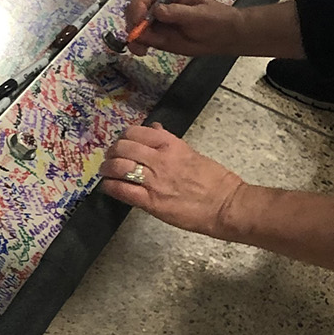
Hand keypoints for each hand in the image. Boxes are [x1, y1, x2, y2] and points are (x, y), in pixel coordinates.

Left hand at [99, 123, 241, 234]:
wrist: (227, 206)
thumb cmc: (216, 181)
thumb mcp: (193, 153)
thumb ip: (169, 142)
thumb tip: (153, 128)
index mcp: (172, 145)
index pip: (136, 132)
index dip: (124, 137)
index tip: (122, 143)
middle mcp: (160, 160)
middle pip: (122, 148)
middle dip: (111, 152)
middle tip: (110, 158)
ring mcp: (154, 181)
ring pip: (118, 167)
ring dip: (107, 168)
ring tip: (106, 172)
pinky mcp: (150, 202)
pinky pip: (121, 190)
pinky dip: (109, 187)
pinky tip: (108, 187)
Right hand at [121, 0, 242, 55]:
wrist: (226, 37)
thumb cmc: (216, 19)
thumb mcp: (200, 14)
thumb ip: (178, 12)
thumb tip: (156, 11)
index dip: (138, 4)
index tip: (139, 19)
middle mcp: (157, 5)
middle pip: (134, 9)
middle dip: (133, 22)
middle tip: (137, 37)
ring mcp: (156, 21)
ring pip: (134, 26)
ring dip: (133, 37)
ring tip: (141, 49)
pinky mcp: (156, 36)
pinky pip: (140, 39)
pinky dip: (136, 45)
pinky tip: (141, 52)